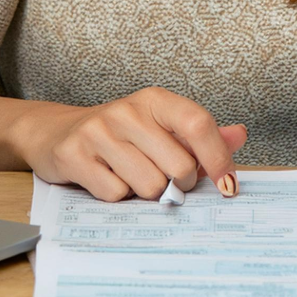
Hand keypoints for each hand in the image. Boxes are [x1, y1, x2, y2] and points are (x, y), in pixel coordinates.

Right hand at [15, 86, 247, 201]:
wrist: (57, 133)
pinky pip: (115, 195)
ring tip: (130, 176)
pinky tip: (106, 178)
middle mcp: (127, 110)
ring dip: (144, 192)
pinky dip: (116, 196)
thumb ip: (199, 134)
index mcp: (154, 100)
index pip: (198, 123)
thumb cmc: (119, 135)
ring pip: (149, 186)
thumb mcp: (159, 126)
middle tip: (162, 177)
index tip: (229, 185)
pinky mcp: (74, 155)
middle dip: (177, 183)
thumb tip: (239, 136)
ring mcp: (99, 131)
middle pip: (179, 166)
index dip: (219, 158)